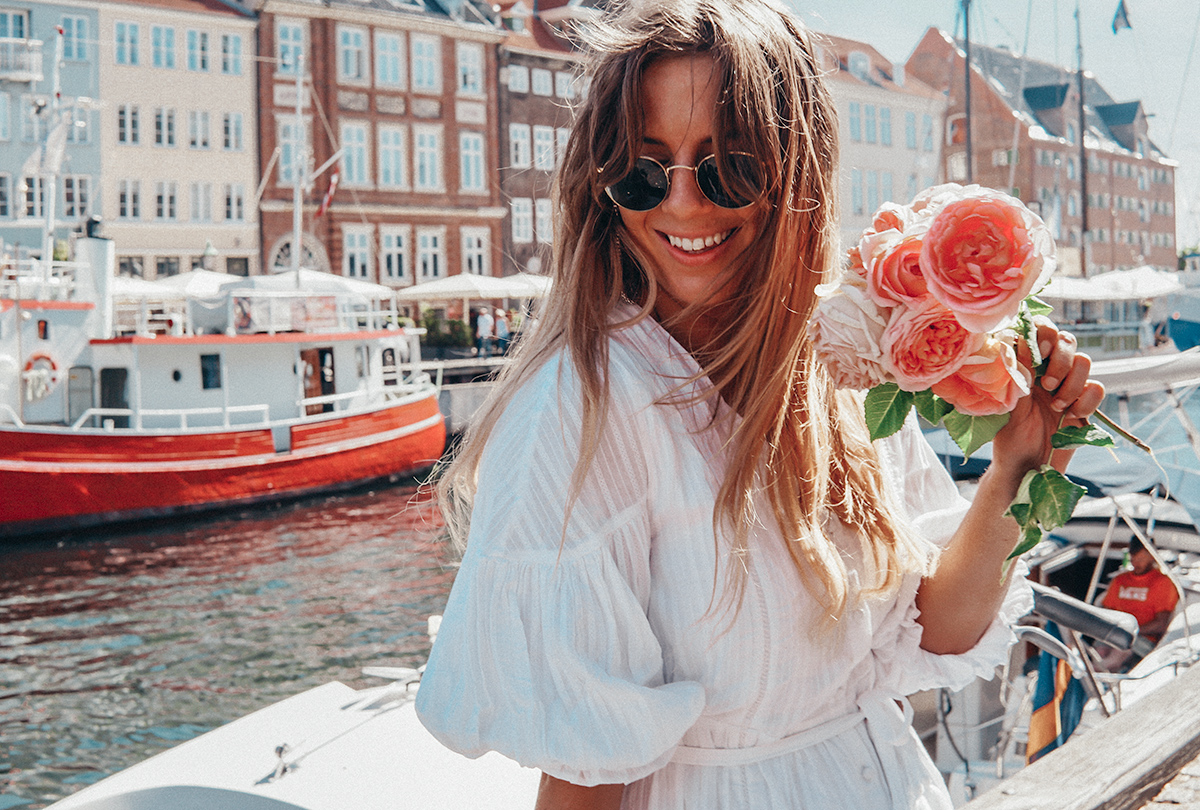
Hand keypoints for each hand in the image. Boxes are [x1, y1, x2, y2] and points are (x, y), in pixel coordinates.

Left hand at [991, 319, 1104, 486]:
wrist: (1027, 467)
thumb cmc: (1009, 436)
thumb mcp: (1009, 403)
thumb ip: (1017, 373)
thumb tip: (1018, 340)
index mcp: (1026, 365)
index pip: (1040, 332)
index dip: (1044, 333)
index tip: (1039, 351)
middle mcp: (1047, 370)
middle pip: (1067, 340)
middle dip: (1060, 360)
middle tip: (1047, 385)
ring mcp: (1068, 386)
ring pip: (1084, 361)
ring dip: (1071, 384)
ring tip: (1056, 406)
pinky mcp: (1084, 404)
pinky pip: (1097, 388)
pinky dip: (1086, 400)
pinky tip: (1071, 415)